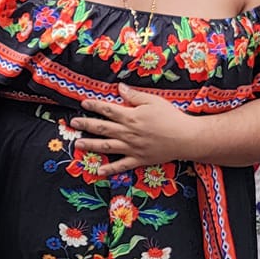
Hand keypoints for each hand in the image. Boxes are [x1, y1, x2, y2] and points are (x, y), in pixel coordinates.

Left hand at [71, 84, 205, 175]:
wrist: (186, 138)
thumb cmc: (171, 117)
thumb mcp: (153, 101)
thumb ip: (134, 96)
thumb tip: (119, 88)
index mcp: (131, 117)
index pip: (108, 110)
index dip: (95, 106)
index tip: (83, 103)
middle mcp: (128, 133)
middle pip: (103, 128)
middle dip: (86, 124)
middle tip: (73, 123)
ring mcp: (132, 148)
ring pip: (107, 146)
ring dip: (91, 145)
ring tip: (78, 144)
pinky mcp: (139, 159)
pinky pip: (121, 165)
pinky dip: (109, 169)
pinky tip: (98, 171)